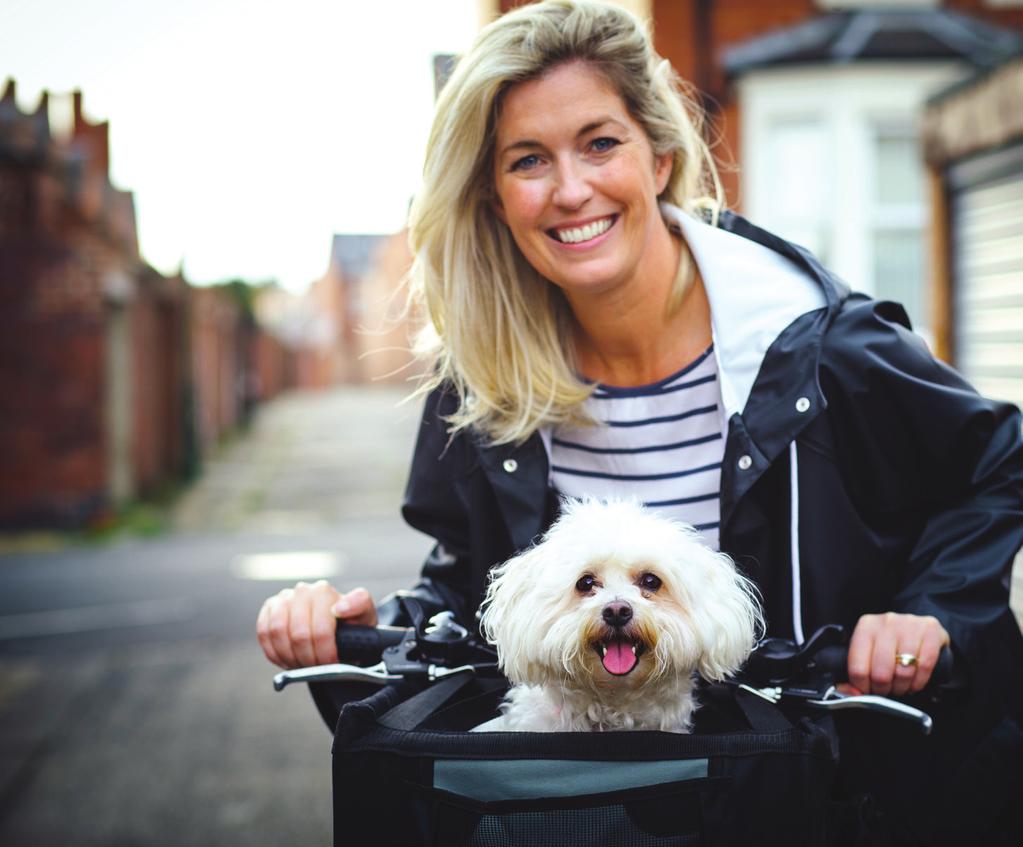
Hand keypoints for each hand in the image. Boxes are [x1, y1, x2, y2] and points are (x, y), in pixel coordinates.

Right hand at [256, 581, 377, 668]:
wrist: (336, 625)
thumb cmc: (352, 622)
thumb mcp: (365, 614)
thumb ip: (360, 605)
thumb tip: (338, 608)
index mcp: (324, 592)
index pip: (320, 629)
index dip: (324, 652)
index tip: (331, 663)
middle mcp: (302, 591)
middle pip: (298, 634)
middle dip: (308, 658)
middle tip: (316, 669)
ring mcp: (283, 599)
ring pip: (277, 633)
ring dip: (289, 656)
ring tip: (302, 665)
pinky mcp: (269, 609)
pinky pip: (264, 633)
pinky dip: (274, 652)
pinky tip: (288, 659)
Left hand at [846, 612, 949, 696]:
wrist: (918, 624)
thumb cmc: (890, 641)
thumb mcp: (870, 649)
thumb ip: (857, 670)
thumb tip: (850, 693)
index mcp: (866, 626)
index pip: (858, 667)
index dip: (862, 687)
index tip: (866, 692)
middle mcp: (886, 622)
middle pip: (881, 673)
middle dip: (882, 689)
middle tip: (884, 690)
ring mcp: (909, 624)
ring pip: (903, 672)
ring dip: (901, 687)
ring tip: (899, 686)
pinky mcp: (930, 630)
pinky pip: (924, 666)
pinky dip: (918, 682)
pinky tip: (914, 682)